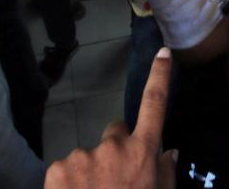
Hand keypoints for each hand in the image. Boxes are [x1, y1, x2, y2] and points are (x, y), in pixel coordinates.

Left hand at [45, 47, 175, 188]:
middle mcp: (112, 147)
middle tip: (115, 177)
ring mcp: (83, 155)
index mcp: (141, 153)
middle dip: (116, 149)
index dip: (159, 76)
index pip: (154, 105)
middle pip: (115, 132)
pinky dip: (70, 181)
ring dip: (92, 169)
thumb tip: (170, 152)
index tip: (163, 52)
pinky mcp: (58, 166)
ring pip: (90, 155)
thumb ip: (165, 172)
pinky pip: (67, 168)